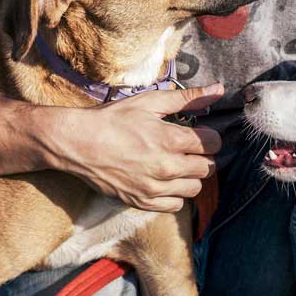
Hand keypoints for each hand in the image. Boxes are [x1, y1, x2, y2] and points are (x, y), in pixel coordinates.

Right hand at [46, 83, 224, 211]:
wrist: (78, 143)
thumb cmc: (113, 119)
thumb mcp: (150, 102)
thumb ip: (187, 98)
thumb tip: (218, 90)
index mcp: (171, 139)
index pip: (213, 144)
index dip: (209, 136)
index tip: (199, 133)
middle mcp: (166, 167)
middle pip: (207, 168)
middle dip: (202, 156)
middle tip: (188, 148)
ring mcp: (154, 187)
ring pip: (195, 188)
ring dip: (191, 176)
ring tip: (177, 164)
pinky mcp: (142, 202)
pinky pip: (175, 205)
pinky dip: (175, 194)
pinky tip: (164, 180)